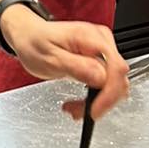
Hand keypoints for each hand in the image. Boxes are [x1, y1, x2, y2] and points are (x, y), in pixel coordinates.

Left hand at [0, 5, 128, 117]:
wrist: (30, 36)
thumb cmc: (35, 42)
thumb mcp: (50, 58)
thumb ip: (76, 67)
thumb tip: (100, 78)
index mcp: (90, 37)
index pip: (115, 67)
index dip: (109, 93)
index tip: (94, 110)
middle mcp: (101, 41)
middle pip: (118, 78)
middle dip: (101, 101)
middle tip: (78, 111)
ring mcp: (102, 50)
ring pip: (114, 84)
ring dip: (98, 101)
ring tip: (75, 107)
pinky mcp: (100, 60)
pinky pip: (107, 83)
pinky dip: (96, 97)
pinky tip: (81, 102)